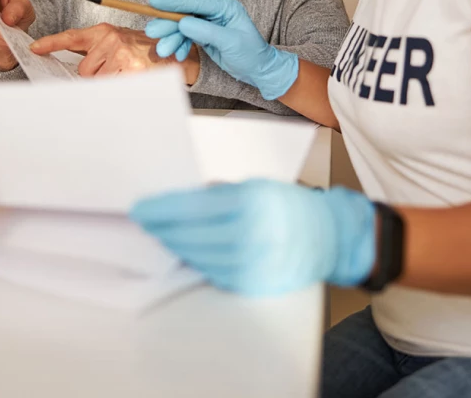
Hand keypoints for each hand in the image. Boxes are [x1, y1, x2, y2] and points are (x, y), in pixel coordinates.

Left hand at [30, 23, 200, 83]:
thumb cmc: (144, 50)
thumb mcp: (119, 42)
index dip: (51, 43)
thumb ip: (97, 52)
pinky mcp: (133, 70)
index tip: (33, 48)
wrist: (176, 52)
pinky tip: (133, 80)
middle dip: (95, 77)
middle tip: (115, 71)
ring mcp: (122, 55)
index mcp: (104, 32)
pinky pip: (114, 89)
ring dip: (109, 84)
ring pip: (98, 82)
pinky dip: (120, 90)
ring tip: (127, 74)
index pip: (71, 37)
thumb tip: (76, 71)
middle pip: (84, 71)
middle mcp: (111, 40)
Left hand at [130, 180, 376, 295]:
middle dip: (163, 228)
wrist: (330, 237)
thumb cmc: (291, 206)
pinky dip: (196, 261)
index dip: (161, 209)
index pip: (192, 208)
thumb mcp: (256, 186)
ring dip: (175, 246)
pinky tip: (187, 252)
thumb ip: (218, 194)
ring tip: (163, 235)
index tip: (140, 208)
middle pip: (190, 235)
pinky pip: (213, 273)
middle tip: (145, 220)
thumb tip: (179, 200)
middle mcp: (251, 236)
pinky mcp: (252, 285)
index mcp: (251, 204)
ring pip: (197, 257)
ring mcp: (252, 265)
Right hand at [145, 0, 298, 99]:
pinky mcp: (205, 37)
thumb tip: (182, 23)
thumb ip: (206, 32)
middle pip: (185, 15)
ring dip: (171, 39)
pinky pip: (186, 38)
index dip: (173, 2)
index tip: (154, 1)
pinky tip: (178, 55)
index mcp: (224, 7)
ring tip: (163, 51)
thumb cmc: (251, 54)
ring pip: (183, 28)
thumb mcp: (230, 42)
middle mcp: (215, 13)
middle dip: (168, 25)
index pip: (195, 3)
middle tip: (152, 32)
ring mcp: (208, 25)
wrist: (259, 71)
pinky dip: (180, 46)